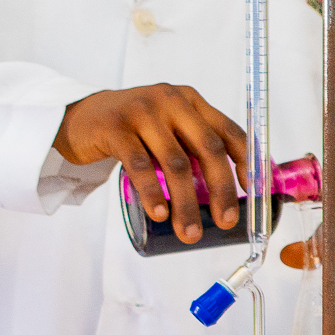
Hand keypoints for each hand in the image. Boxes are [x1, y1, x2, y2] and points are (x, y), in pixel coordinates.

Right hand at [58, 83, 250, 242]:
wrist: (81, 117)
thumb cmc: (133, 130)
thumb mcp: (167, 127)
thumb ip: (191, 145)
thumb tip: (224, 193)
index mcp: (191, 102)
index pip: (229, 131)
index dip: (246, 161)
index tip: (253, 191)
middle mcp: (171, 101)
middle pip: (207, 149)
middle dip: (221, 190)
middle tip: (225, 221)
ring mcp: (142, 112)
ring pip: (176, 163)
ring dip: (186, 203)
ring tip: (189, 232)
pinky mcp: (115, 127)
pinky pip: (140, 165)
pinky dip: (152, 193)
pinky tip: (159, 213)